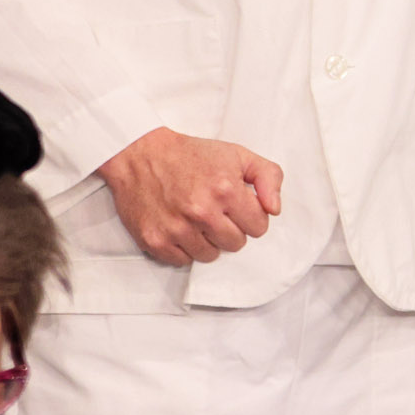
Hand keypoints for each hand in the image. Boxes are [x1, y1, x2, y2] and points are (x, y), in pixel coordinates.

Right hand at [98, 128, 283, 264]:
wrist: (139, 153)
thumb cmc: (190, 155)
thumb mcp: (236, 154)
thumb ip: (268, 177)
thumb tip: (275, 210)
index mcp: (226, 190)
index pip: (258, 227)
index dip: (249, 216)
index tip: (235, 206)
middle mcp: (202, 212)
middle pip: (236, 244)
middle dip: (229, 229)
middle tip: (214, 211)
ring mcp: (177, 229)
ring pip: (210, 256)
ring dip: (206, 241)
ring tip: (195, 219)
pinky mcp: (155, 240)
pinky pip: (182, 261)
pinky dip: (183, 248)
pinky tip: (178, 227)